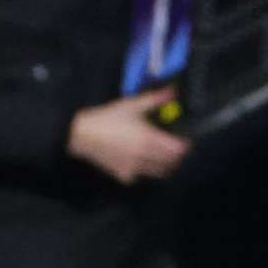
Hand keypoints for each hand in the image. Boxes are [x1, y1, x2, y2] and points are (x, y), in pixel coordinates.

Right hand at [69, 90, 190, 183]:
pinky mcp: (124, 174)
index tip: (184, 142)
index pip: (178, 149)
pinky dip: (144, 171)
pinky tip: (140, 163)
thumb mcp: (131, 105)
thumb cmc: (107, 118)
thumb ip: (154, 99)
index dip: (185, 146)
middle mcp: (145, 155)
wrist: (83, 134)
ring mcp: (135, 168)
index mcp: (149, 138)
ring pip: (159, 172)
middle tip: (174, 150)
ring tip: (161, 157)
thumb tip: (172, 91)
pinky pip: (141, 176)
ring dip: (164, 166)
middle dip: (176, 157)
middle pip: (172, 163)